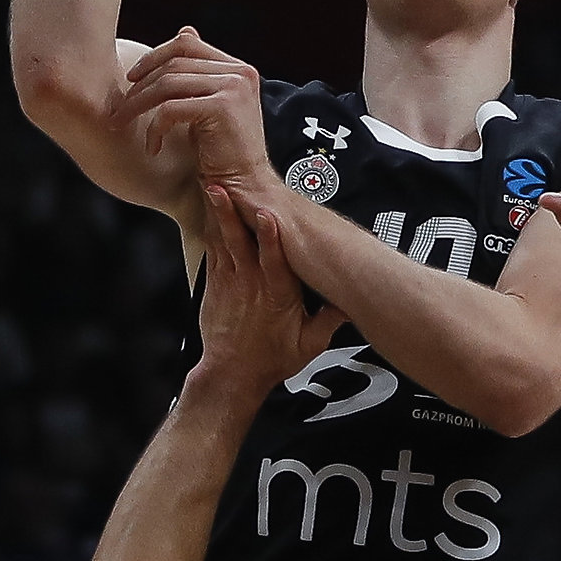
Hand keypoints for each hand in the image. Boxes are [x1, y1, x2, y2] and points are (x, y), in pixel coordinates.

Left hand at [120, 27, 273, 196]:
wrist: (244, 186)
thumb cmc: (222, 152)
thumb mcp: (208, 104)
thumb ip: (198, 73)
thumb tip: (185, 30)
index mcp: (238, 69)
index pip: (187, 44)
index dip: (154, 56)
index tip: (131, 78)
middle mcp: (239, 73)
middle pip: (174, 62)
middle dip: (139, 84)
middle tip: (120, 108)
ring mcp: (233, 87)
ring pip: (167, 83)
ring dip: (138, 105)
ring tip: (123, 123)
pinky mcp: (222, 107)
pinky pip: (171, 108)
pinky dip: (155, 129)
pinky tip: (152, 147)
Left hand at [194, 184, 343, 399]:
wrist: (232, 373)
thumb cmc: (271, 358)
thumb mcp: (310, 343)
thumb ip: (330, 318)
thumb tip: (352, 299)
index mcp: (277, 295)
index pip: (275, 261)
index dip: (272, 236)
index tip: (269, 213)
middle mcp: (251, 283)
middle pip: (240, 241)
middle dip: (231, 213)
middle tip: (223, 187)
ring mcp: (230, 282)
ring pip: (223, 241)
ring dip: (217, 213)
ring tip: (213, 187)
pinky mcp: (215, 284)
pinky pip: (213, 250)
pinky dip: (211, 229)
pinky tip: (208, 209)